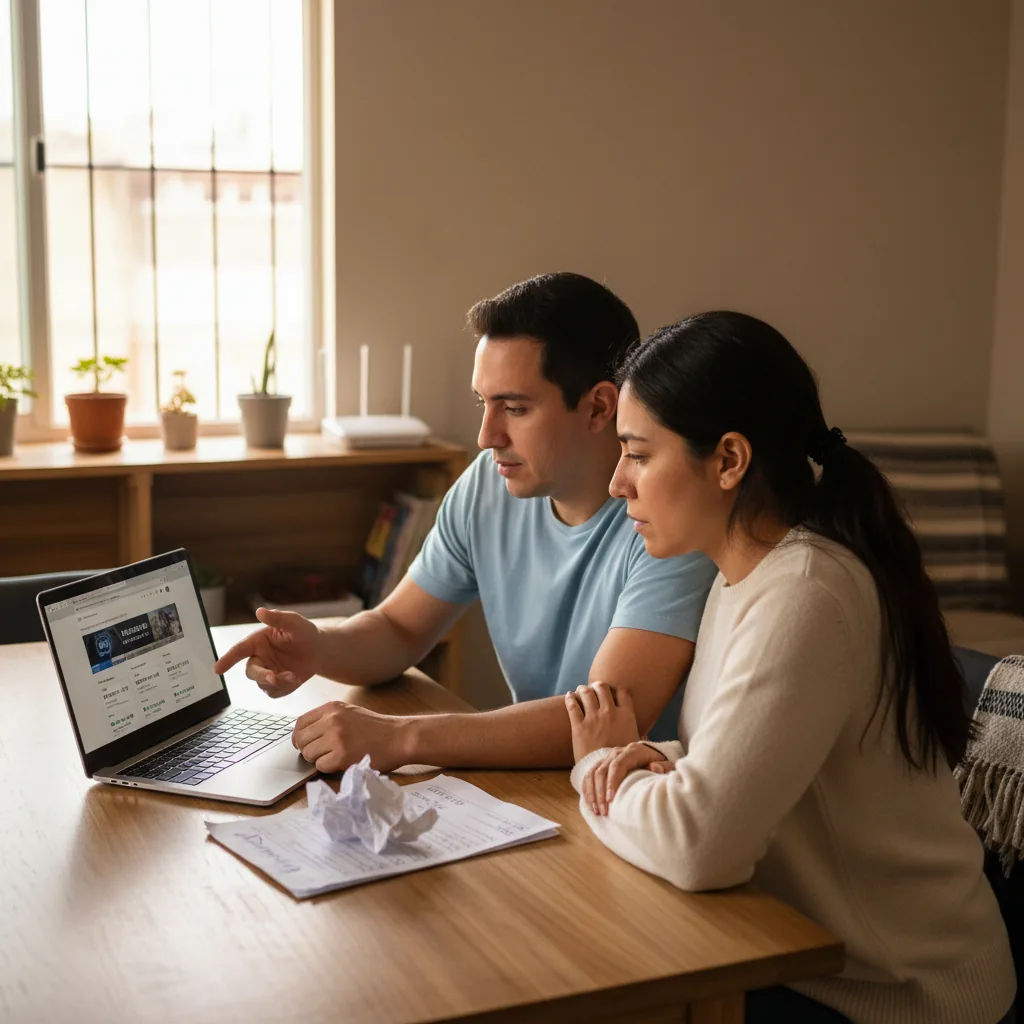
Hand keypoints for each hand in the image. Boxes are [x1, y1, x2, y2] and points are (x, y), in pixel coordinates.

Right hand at [213, 607, 321, 697]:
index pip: (239, 650)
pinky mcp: (277, 684)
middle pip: (251, 671)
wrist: (320, 650)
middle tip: (274, 678)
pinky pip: (274, 693)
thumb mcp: (294, 622)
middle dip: (261, 676)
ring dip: (277, 683)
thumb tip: (260, 611)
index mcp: (258, 641)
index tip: (217, 669)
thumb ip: (278, 618)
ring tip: (294, 676)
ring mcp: (268, 672)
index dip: (227, 659)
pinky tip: (295, 679)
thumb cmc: (305, 632)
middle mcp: (260, 658)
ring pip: (263, 684)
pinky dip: (284, 689)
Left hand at [291, 701, 409, 773]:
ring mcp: (336, 738)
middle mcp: (331, 720)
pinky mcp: (341, 756)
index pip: (300, 722)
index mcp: (332, 707)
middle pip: (301, 740)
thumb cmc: (376, 728)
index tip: (303, 744)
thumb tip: (305, 734)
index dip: (299, 736)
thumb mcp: (350, 713)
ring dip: (318, 760)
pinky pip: (320, 766)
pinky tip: (342, 763)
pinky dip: (328, 768)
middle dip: (308, 750)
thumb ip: (328, 719)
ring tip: (335, 757)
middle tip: (321, 754)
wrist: (399, 737)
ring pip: (309, 754)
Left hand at [564, 681, 640, 761]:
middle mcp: (610, 713)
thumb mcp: (636, 746)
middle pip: (602, 688)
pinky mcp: (579, 727)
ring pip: (586, 693)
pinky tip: (570, 696)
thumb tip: (645, 736)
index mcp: (626, 715)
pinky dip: (570, 698)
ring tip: (581, 690)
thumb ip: (639, 736)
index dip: (615, 689)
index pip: (621, 691)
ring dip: (583, 689)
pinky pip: (573, 705)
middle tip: (594, 688)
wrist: (607, 776)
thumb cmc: (624, 762)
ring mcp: (594, 719)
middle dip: (597, 686)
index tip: (611, 691)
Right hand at [581, 741, 669, 815]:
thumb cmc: (660, 763)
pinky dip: (587, 789)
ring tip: (596, 811)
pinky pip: (589, 775)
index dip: (612, 782)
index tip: (611, 800)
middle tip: (603, 812)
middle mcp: (616, 752)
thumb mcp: (667, 764)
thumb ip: (663, 767)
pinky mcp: (601, 764)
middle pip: (602, 770)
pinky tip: (589, 804)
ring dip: (592, 793)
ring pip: (592, 773)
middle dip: (600, 793)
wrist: (651, 754)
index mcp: (632, 751)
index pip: (617, 765)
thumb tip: (654, 767)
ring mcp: (607, 757)